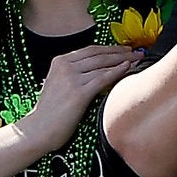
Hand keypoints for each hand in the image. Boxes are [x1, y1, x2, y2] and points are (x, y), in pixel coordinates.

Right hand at [13, 42, 145, 142]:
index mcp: (59, 62)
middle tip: (136, 52)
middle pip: (98, 55)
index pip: (90, 50)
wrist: (40, 128)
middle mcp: (64, 67)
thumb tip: (100, 67)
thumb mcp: (58, 83)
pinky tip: (128, 69)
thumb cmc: (50, 111)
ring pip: (103, 65)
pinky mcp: (79, 93)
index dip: (110, 48)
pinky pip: (103, 78)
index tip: (124, 49)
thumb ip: (74, 73)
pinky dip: (117, 72)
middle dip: (120, 52)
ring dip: (123, 60)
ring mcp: (71, 79)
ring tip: (136, 60)